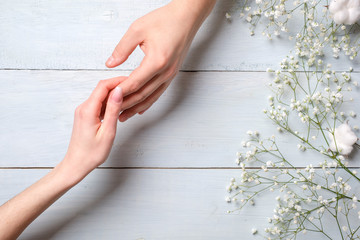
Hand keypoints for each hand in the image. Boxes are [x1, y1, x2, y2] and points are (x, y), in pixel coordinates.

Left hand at [0, 77, 124, 239]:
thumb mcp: (107, 132)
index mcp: (88, 110)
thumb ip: (113, 110)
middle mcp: (83, 108)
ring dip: (114, 94)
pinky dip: (109, 103)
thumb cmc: (91, 154)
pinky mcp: (85, 115)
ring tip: (129, 98)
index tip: (131, 80)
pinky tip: (119, 108)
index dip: (118, 80)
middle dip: (118, 85)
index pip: (103, 86)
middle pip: (101, 88)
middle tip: (134, 88)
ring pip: (100, 95)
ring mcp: (83, 111)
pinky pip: (98, 103)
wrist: (76, 165)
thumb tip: (119, 91)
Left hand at [106, 0, 215, 121]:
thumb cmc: (165, 20)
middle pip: (142, 94)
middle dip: (125, 105)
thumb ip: (122, 49)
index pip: (134, 82)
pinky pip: (159, 93)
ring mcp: (170, 75)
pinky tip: (140, 108)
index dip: (120, 92)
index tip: (107, 99)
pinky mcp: (172, 74)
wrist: (186, 18)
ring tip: (123, 116)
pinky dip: (148, 102)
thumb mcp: (137, 30)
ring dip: (136, 107)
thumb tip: (110, 63)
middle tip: (111, 112)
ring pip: (151, 97)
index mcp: (156, 61)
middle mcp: (165, 72)